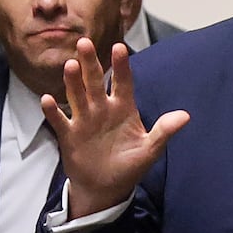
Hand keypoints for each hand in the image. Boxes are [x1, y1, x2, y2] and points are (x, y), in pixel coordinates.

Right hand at [41, 38, 189, 218]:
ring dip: (73, 82)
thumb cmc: (129, 166)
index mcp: (124, 108)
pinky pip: (59, 120)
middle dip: (90, 63)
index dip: (121, 65)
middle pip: (95, 82)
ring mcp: (84, 120)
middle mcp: (102, 109)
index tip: (119, 47)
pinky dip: (52, 111)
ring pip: (77, 96)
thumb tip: (185, 116)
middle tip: (85, 43)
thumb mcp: (149, 150)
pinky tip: (47, 99)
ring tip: (70, 66)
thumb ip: (163, 131)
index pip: (123, 82)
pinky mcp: (69, 135)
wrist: (105, 189)